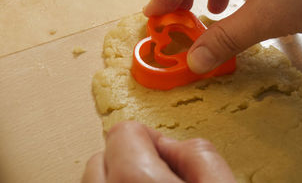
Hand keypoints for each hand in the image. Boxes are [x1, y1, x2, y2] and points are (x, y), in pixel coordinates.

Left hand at [81, 121, 235, 182]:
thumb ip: (198, 153)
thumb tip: (173, 145)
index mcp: (135, 181)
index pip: (123, 131)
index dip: (148, 138)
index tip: (163, 153)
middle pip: (100, 157)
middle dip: (128, 159)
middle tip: (157, 176)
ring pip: (95, 181)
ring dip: (117, 178)